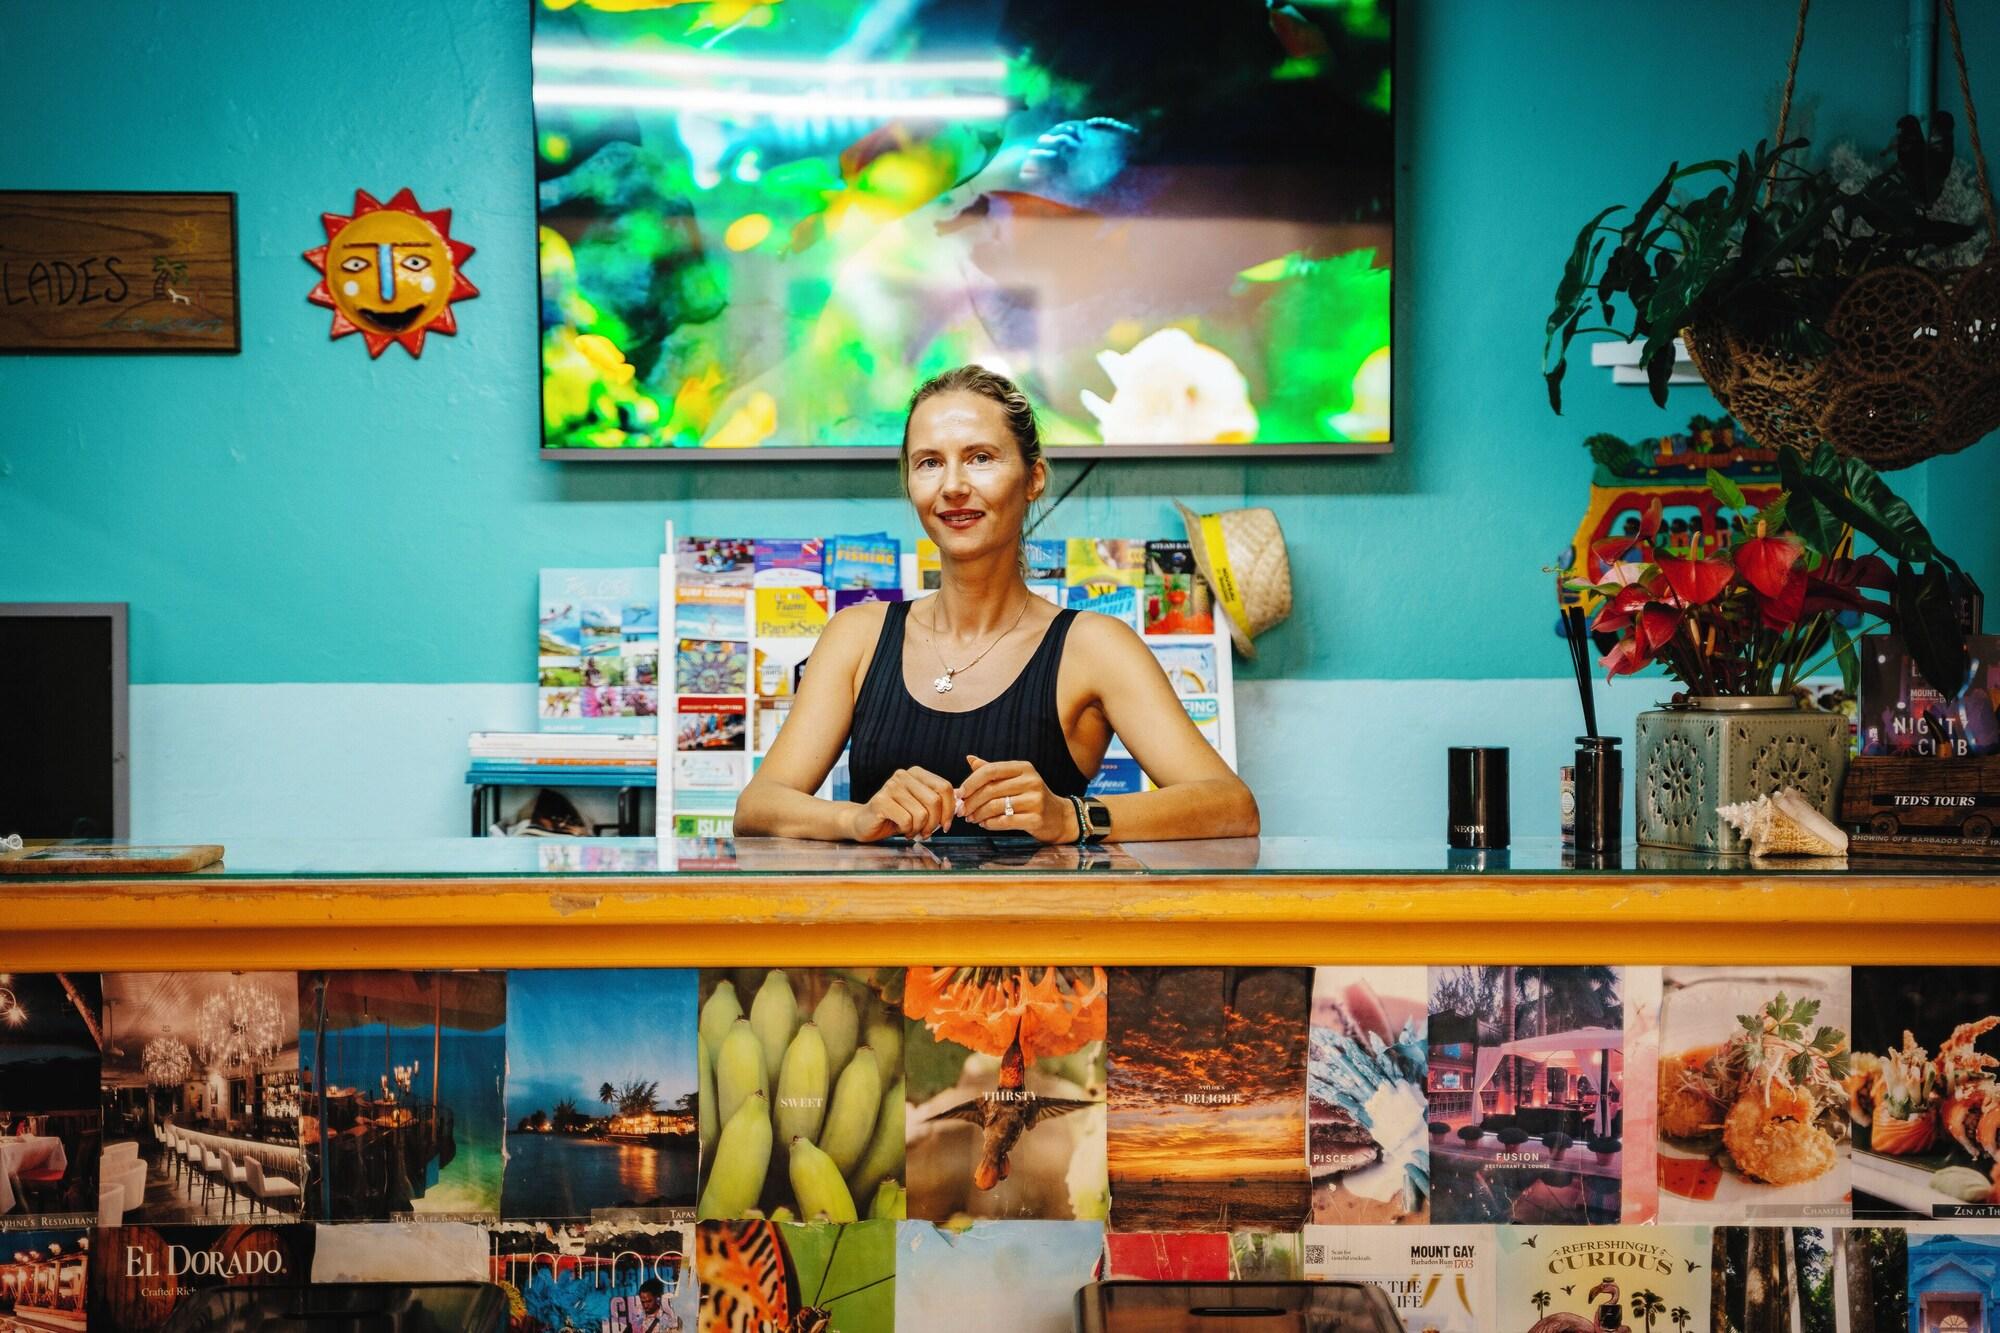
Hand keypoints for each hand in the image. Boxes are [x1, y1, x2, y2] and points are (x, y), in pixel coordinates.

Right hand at [849, 766, 955, 842]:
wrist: (864, 823)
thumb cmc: (897, 816)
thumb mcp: (921, 807)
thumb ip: (939, 802)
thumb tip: (961, 803)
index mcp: (916, 773)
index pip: (945, 787)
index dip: (950, 809)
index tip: (946, 825)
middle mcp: (904, 775)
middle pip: (935, 800)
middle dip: (935, 823)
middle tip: (927, 833)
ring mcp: (891, 787)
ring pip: (922, 813)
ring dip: (920, 829)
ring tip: (912, 831)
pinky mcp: (881, 801)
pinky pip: (907, 820)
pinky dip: (908, 831)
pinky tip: (901, 830)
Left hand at [958, 754, 1079, 843]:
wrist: (1059, 817)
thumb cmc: (1031, 797)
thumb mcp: (1015, 779)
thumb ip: (993, 770)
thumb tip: (969, 759)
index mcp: (1024, 768)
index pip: (991, 770)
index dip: (972, 781)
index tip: (960, 793)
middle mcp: (1031, 781)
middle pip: (991, 789)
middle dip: (972, 801)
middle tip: (961, 810)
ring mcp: (1035, 800)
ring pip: (996, 806)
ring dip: (979, 814)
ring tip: (971, 819)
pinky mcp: (1036, 818)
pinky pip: (1005, 821)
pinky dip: (990, 824)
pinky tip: (984, 824)